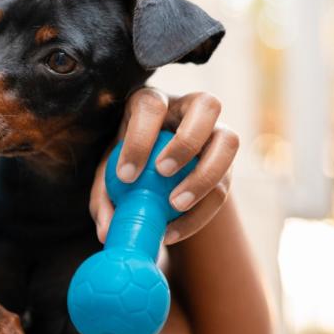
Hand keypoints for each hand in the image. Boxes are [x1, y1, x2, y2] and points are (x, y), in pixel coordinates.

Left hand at [89, 87, 238, 245]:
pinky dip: (201, 212)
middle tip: (162, 173)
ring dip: (205, 175)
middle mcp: (191, 109)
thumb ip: (104, 198)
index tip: (125, 176)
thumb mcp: (109, 175)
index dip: (140, 138)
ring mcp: (216, 132)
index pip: (151, 107)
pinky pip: (224, 185)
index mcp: (154, 102)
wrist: (155, 174)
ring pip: (229, 141)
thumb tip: (107, 232)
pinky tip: (174, 230)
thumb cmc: (127, 164)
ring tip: (175, 204)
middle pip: (206, 105)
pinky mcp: (226, 164)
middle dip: (187, 141)